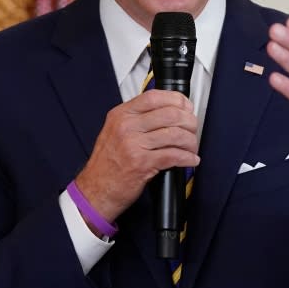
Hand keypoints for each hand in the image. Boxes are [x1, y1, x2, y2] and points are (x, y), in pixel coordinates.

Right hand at [74, 90, 198, 222]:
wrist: (94, 190)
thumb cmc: (107, 163)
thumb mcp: (115, 131)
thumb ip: (138, 118)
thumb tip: (169, 109)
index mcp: (121, 115)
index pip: (154, 97)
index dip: (177, 100)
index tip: (186, 107)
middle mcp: (126, 127)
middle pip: (171, 114)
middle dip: (189, 122)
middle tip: (193, 129)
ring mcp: (133, 145)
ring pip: (176, 134)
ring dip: (191, 141)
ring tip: (192, 147)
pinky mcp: (142, 164)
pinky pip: (174, 156)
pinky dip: (188, 158)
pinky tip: (190, 160)